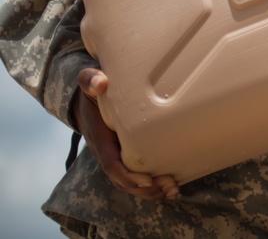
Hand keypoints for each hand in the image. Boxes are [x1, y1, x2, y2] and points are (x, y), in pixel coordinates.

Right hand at [73, 67, 178, 199]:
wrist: (89, 98)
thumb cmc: (93, 90)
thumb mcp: (89, 81)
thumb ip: (91, 80)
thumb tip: (100, 82)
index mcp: (99, 138)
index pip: (110, 163)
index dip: (126, 175)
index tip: (146, 180)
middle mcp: (106, 152)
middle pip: (122, 180)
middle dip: (144, 188)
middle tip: (168, 187)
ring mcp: (116, 156)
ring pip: (130, 183)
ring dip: (151, 191)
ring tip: (173, 191)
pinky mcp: (127, 155)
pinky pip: (136, 177)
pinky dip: (152, 186)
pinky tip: (172, 188)